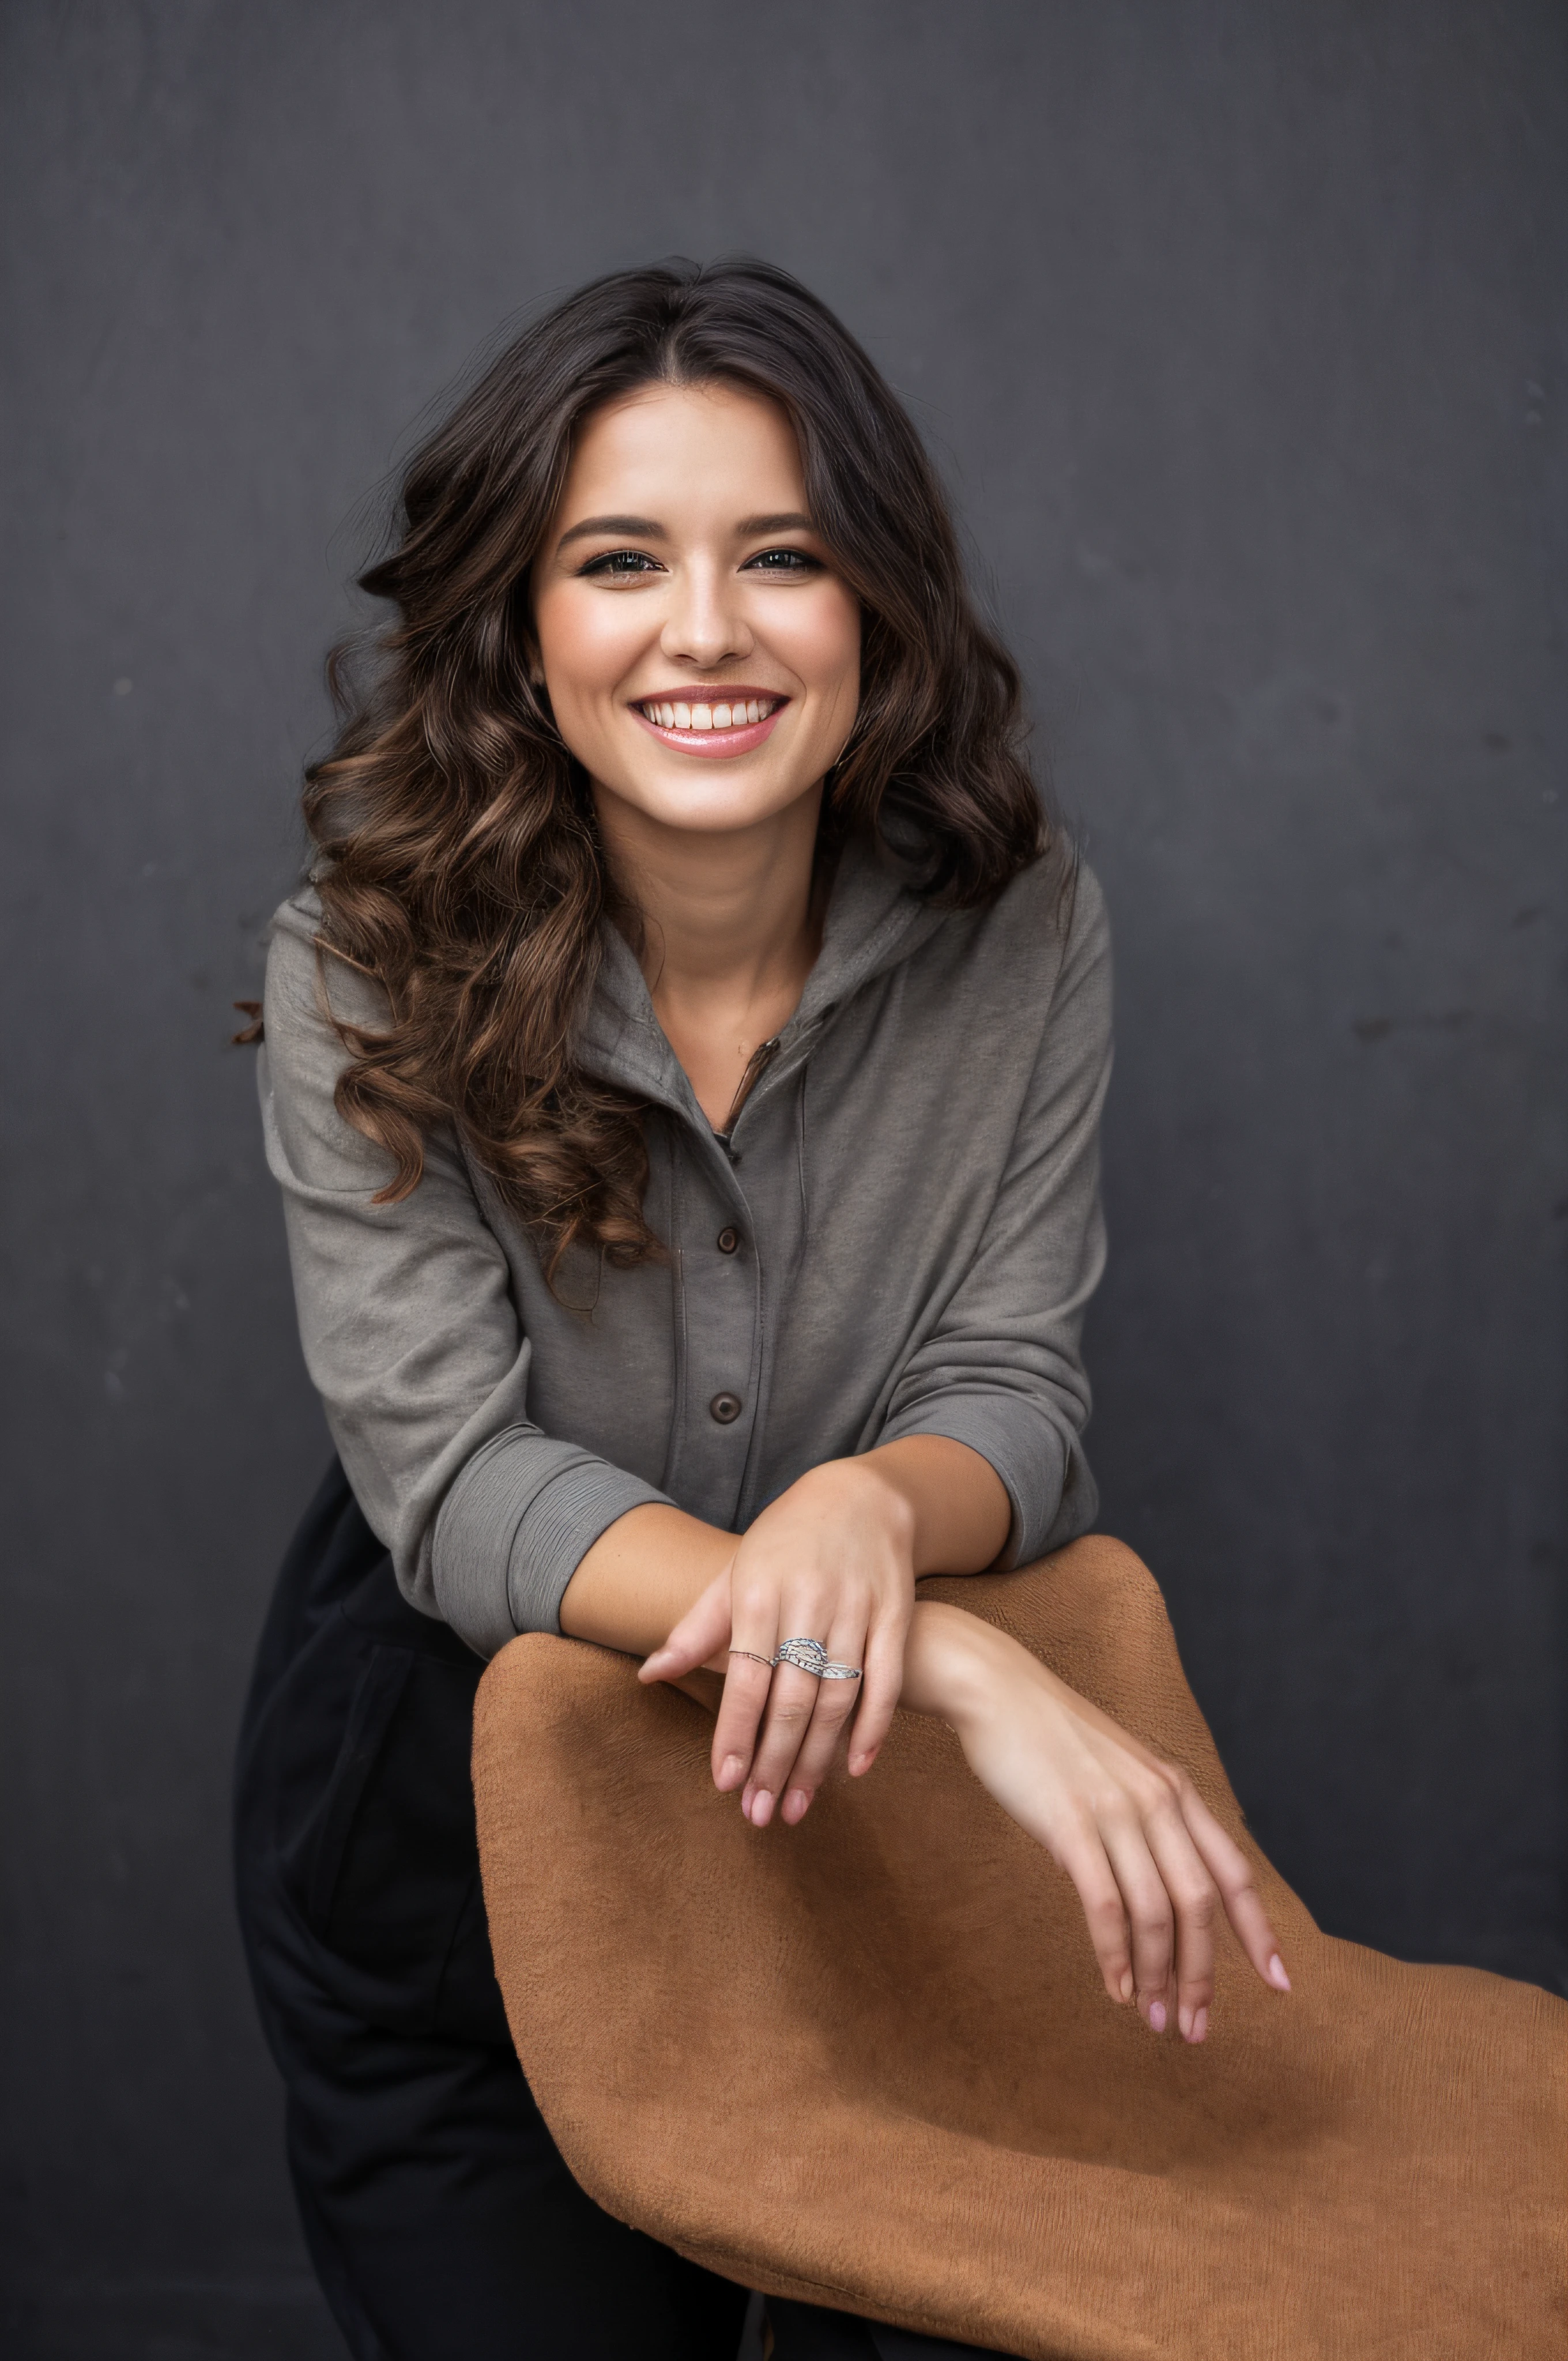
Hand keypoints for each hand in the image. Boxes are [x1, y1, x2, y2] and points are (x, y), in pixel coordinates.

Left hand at [639, 1457, 917, 1827]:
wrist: (863, 1495)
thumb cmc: (786, 1540)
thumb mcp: (736, 1572)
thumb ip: (697, 1628)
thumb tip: (650, 1674)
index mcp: (759, 1592)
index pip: (744, 1677)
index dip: (735, 1732)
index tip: (724, 1781)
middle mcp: (808, 1601)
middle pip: (791, 1698)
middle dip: (773, 1762)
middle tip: (759, 1812)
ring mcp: (856, 1608)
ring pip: (837, 1698)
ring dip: (817, 1759)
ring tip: (798, 1804)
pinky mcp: (896, 1614)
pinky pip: (886, 1680)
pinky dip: (873, 1728)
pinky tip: (855, 1768)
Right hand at [906, 1602, 1290, 2042]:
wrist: (996, 1688)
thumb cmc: (1050, 1739)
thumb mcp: (1115, 1775)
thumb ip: (1142, 1825)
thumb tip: (1146, 1896)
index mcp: (1174, 1790)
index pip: (1233, 1873)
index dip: (1260, 1932)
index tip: (1280, 1984)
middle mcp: (1157, 1801)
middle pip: (1200, 1906)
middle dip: (1202, 1976)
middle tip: (1195, 2029)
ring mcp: (1116, 1811)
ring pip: (1157, 1913)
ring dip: (1158, 1977)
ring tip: (1152, 2018)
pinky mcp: (1070, 1823)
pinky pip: (1106, 1904)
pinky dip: (1115, 1955)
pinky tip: (1115, 1987)